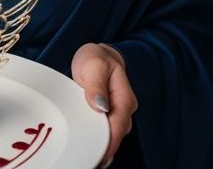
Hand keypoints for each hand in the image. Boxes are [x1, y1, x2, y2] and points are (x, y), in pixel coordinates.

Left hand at [71, 42, 137, 167]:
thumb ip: (96, 85)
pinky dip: (97, 141)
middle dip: (105, 150)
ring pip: (111, 135)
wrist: (95, 55)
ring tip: (88, 159)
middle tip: (90, 161)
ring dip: (101, 147)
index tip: (99, 155)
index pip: (119, 125)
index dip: (110, 142)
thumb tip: (100, 106)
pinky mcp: (107, 116)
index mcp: (124, 98)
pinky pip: (104, 131)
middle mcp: (123, 109)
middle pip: (116, 135)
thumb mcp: (94, 65)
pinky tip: (88, 150)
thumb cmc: (95, 58)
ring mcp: (116, 113)